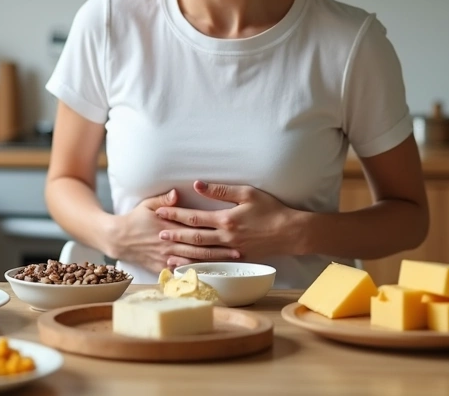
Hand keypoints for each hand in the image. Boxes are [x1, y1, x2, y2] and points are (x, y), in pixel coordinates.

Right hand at [110, 189, 239, 275]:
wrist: (118, 239)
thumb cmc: (135, 219)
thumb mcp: (148, 204)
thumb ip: (165, 199)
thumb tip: (178, 193)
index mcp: (169, 227)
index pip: (196, 230)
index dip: (214, 232)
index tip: (231, 231)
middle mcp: (170, 244)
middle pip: (199, 248)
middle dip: (220, 251)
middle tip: (238, 251)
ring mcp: (166, 258)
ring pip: (193, 262)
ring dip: (212, 263)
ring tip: (229, 264)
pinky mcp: (162, 267)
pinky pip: (181, 272)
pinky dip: (195, 274)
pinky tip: (209, 276)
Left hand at [155, 180, 304, 266]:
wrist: (291, 232)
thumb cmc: (270, 210)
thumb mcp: (246, 193)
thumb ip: (220, 190)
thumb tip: (197, 184)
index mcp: (226, 220)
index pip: (194, 217)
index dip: (176, 214)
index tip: (160, 212)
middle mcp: (226, 237)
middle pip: (194, 237)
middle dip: (174, 234)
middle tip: (157, 234)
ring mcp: (231, 251)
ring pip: (202, 253)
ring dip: (183, 252)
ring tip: (167, 252)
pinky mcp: (238, 259)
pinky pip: (214, 262)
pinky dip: (200, 264)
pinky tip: (191, 265)